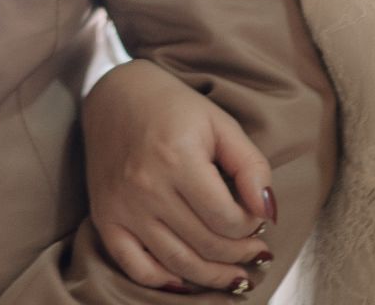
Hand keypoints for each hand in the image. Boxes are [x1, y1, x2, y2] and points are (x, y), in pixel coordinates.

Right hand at [81, 59, 275, 295]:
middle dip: (240, 254)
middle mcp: (147, 188)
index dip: (251, 226)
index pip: (226, 219)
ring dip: (213, 276)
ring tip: (236, 274)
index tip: (256, 218)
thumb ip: (251, 166)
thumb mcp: (220, 123)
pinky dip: (165, 280)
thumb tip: (268, 212)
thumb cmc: (173, 106)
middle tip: (256, 250)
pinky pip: (137, 268)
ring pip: (177, 264)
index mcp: (178, 159)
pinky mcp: (105, 218)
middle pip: (206, 245)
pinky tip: (189, 278)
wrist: (115, 93)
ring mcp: (123, 207)